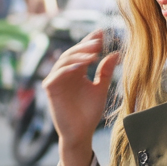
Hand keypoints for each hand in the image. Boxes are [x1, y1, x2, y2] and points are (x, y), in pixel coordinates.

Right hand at [43, 29, 119, 165]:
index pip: (81, 53)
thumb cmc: (89, 113)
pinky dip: (68, 68)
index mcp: (75, 72)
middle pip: (72, 53)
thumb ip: (106, 71)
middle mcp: (64, 74)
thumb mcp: (101, 89)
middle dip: (85, 46)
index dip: (89, 42)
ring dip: (78, 55)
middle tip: (98, 41)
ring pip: (64, 60)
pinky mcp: (50, 88)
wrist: (81, 133)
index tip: (102, 33)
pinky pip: (57, 73)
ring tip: (94, 52)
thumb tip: (116, 53)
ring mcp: (56, 80)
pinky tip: (80, 66)